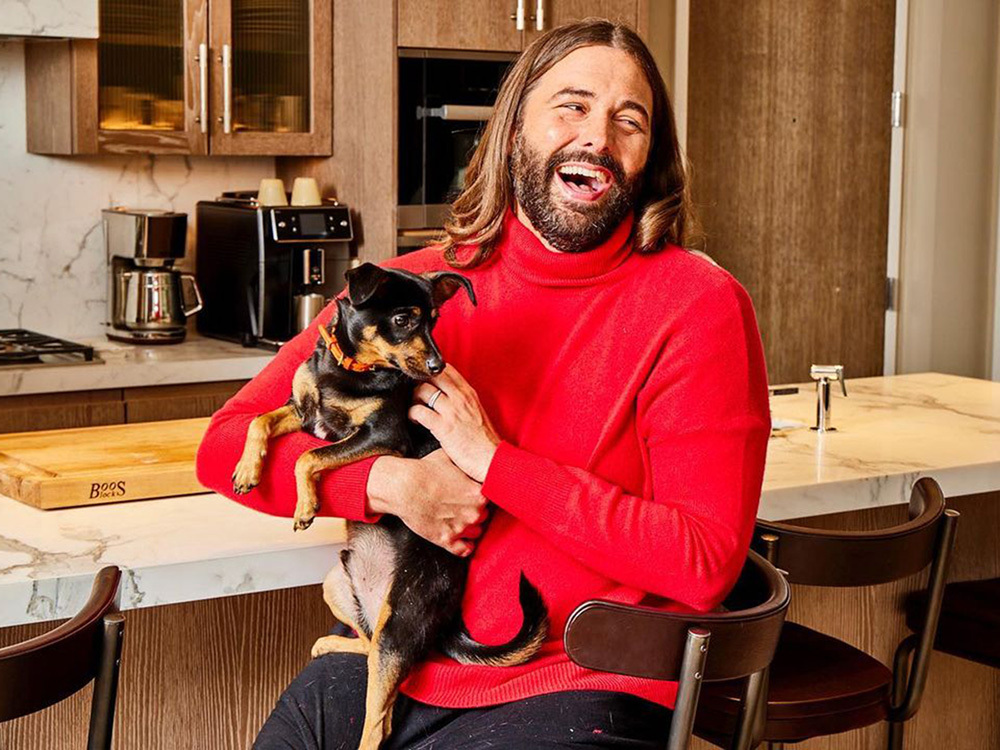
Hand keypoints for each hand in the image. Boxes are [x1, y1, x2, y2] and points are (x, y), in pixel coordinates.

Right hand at [366, 450, 488, 556]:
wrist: (403, 486)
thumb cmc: (424, 470)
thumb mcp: (450, 458)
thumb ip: (467, 462)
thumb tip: (473, 457)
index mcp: (479, 492)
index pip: (492, 498)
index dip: (482, 495)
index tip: (475, 493)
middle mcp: (474, 512)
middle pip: (484, 516)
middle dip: (476, 510)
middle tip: (464, 505)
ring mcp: (461, 528)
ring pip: (476, 532)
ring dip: (470, 527)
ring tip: (459, 519)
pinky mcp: (446, 540)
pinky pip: (464, 550)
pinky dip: (465, 546)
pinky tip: (462, 540)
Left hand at [410, 366, 500, 482]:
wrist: (491, 459)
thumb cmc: (483, 440)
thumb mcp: (476, 412)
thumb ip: (462, 401)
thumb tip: (446, 395)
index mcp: (468, 393)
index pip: (446, 369)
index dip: (430, 371)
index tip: (423, 379)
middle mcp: (460, 397)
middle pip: (432, 375)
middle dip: (419, 381)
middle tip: (415, 393)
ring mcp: (451, 411)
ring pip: (422, 390)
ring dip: (413, 398)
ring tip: (415, 407)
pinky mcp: (443, 426)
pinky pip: (419, 411)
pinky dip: (412, 414)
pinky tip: (414, 420)